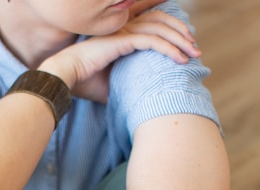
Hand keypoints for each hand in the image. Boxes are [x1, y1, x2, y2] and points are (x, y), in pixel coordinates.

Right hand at [40, 0, 200, 101]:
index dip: (171, 30)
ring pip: (160, 29)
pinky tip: (180, 60)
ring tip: (193, 54)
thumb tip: (140, 99)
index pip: (152, 22)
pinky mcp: (122, 40)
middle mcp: (123, 27)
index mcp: (120, 33)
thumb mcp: (111, 84)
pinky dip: (169, 49)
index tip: (185, 45)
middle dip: (181, 33)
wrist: (64, 78)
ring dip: (180, 41)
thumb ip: (127, 84)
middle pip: (161, 21)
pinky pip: (152, 41)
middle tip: (196, 49)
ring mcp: (122, 32)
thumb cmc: (83, 82)